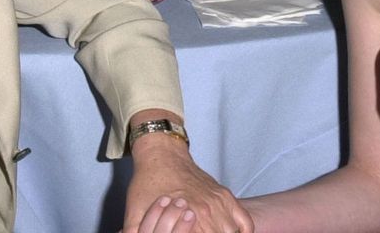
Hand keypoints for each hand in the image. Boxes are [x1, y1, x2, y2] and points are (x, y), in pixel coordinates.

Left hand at [123, 134, 252, 232]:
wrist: (161, 154)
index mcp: (189, 221)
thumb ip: (134, 232)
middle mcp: (209, 214)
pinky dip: (242, 232)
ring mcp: (220, 204)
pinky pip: (245, 222)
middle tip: (198, 232)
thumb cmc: (147, 184)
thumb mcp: (134, 214)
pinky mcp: (225, 196)